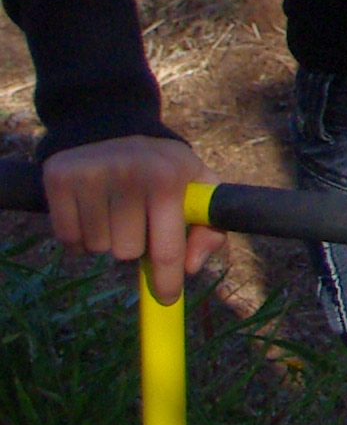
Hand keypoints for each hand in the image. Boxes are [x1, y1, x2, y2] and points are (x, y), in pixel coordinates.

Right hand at [40, 133, 218, 301]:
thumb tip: (190, 269)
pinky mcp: (59, 178)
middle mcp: (131, 174)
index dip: (167, 280)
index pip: (167, 248)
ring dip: (105, 238)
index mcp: (169, 179)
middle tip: (136, 220)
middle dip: (134, 244)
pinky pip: (67, 237)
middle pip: (127, 252)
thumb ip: (209, 229)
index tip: (166, 297)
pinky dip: (77, 235)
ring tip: (113, 210)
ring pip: (96, 246)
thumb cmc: (163, 169)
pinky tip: (89, 212)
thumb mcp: (197, 188)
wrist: (112, 127)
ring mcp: (92, 174)